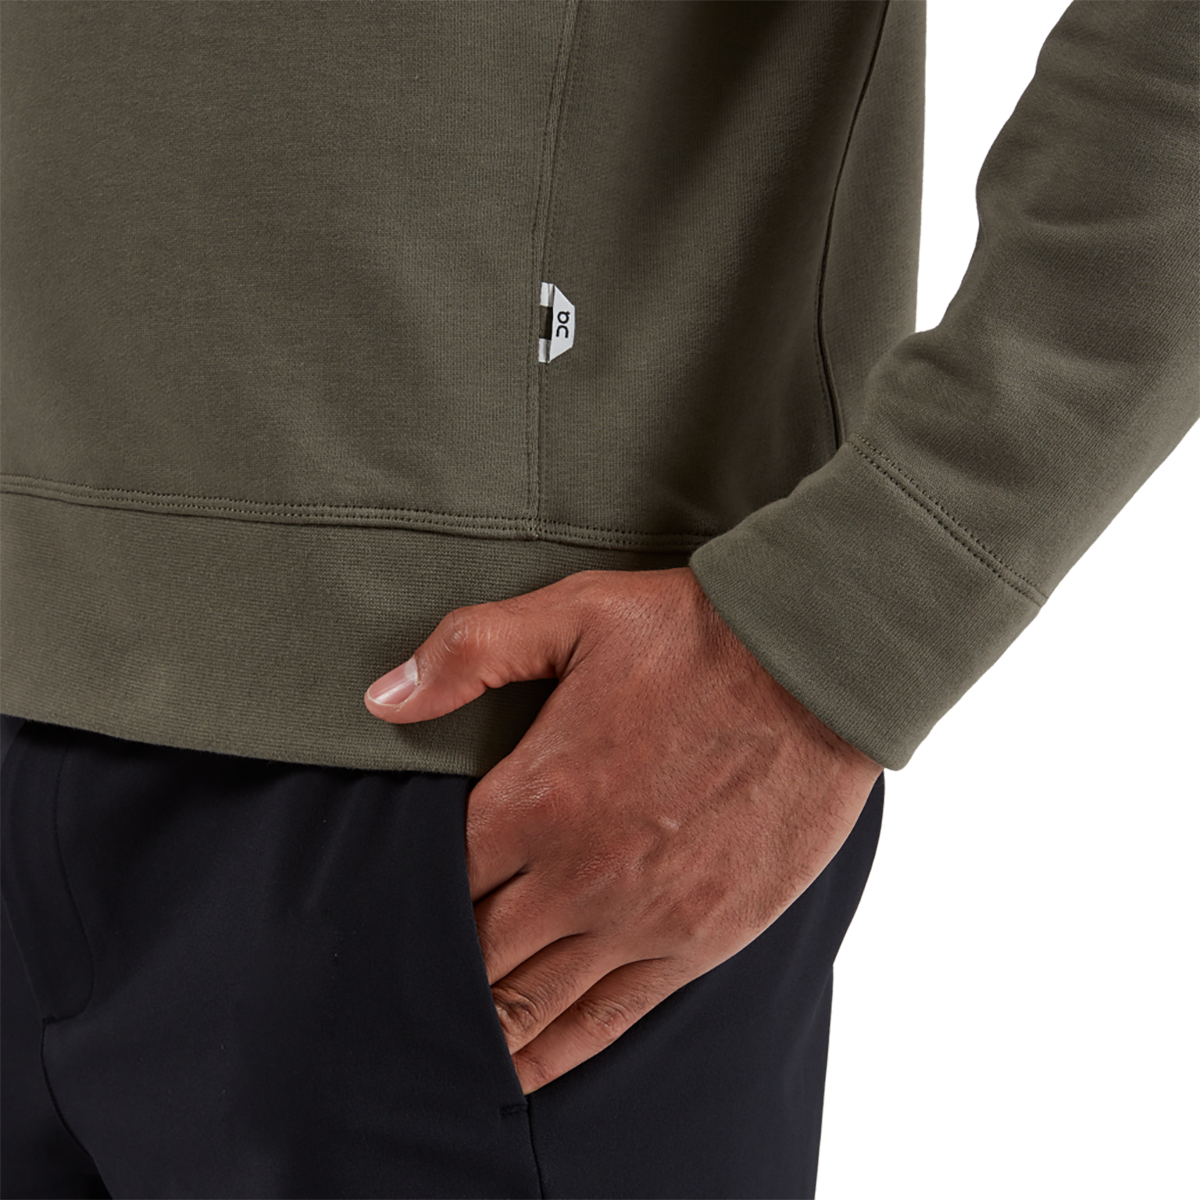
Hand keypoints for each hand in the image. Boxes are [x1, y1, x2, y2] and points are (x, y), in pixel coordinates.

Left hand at [364, 566, 880, 1093]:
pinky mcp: (699, 940)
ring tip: (436, 1051)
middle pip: (474, 952)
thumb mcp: (574, 613)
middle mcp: (579, 873)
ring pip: (531, 1001)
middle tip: (392, 990)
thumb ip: (470, 651)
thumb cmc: (697, 638)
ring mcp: (641, 917)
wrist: (816, 672)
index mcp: (538, 796)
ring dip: (480, 1030)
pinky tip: (522, 1073)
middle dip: (430, 972)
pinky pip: (610, 1018)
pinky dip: (557, 1053)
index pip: (437, 879)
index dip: (399, 904)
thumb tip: (383, 696)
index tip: (376, 918)